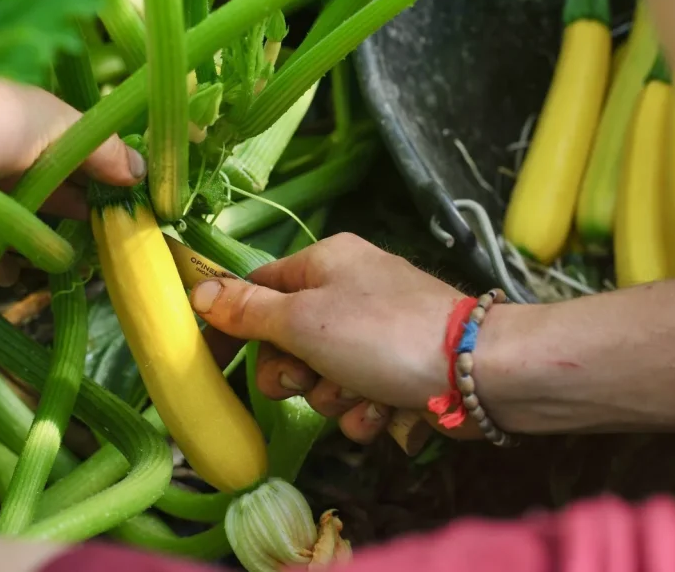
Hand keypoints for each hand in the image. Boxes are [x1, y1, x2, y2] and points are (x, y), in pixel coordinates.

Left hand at [0, 78, 145, 284]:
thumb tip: (141, 172)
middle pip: (41, 183)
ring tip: (63, 262)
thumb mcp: (59, 126)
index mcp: (20, 118)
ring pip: (9, 215)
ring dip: (36, 239)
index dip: (96, 172)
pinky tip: (14, 273)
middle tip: (101, 236)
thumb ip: (102, 150)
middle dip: (70, 208)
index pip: (68, 147)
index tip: (122, 200)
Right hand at [191, 233, 474, 443]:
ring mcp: (377, 335)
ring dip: (338, 398)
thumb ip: (248, 310)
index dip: (235, 328)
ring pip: (324, 381)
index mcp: (324, 264)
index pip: (258, 290)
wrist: (476, 371)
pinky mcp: (399, 372)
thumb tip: (198, 291)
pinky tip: (391, 408)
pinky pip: (360, 400)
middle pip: (289, 345)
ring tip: (366, 392)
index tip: (216, 363)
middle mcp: (350, 293)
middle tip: (312, 377)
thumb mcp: (304, 320)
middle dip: (299, 375)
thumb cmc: (382, 334)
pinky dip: (370, 411)